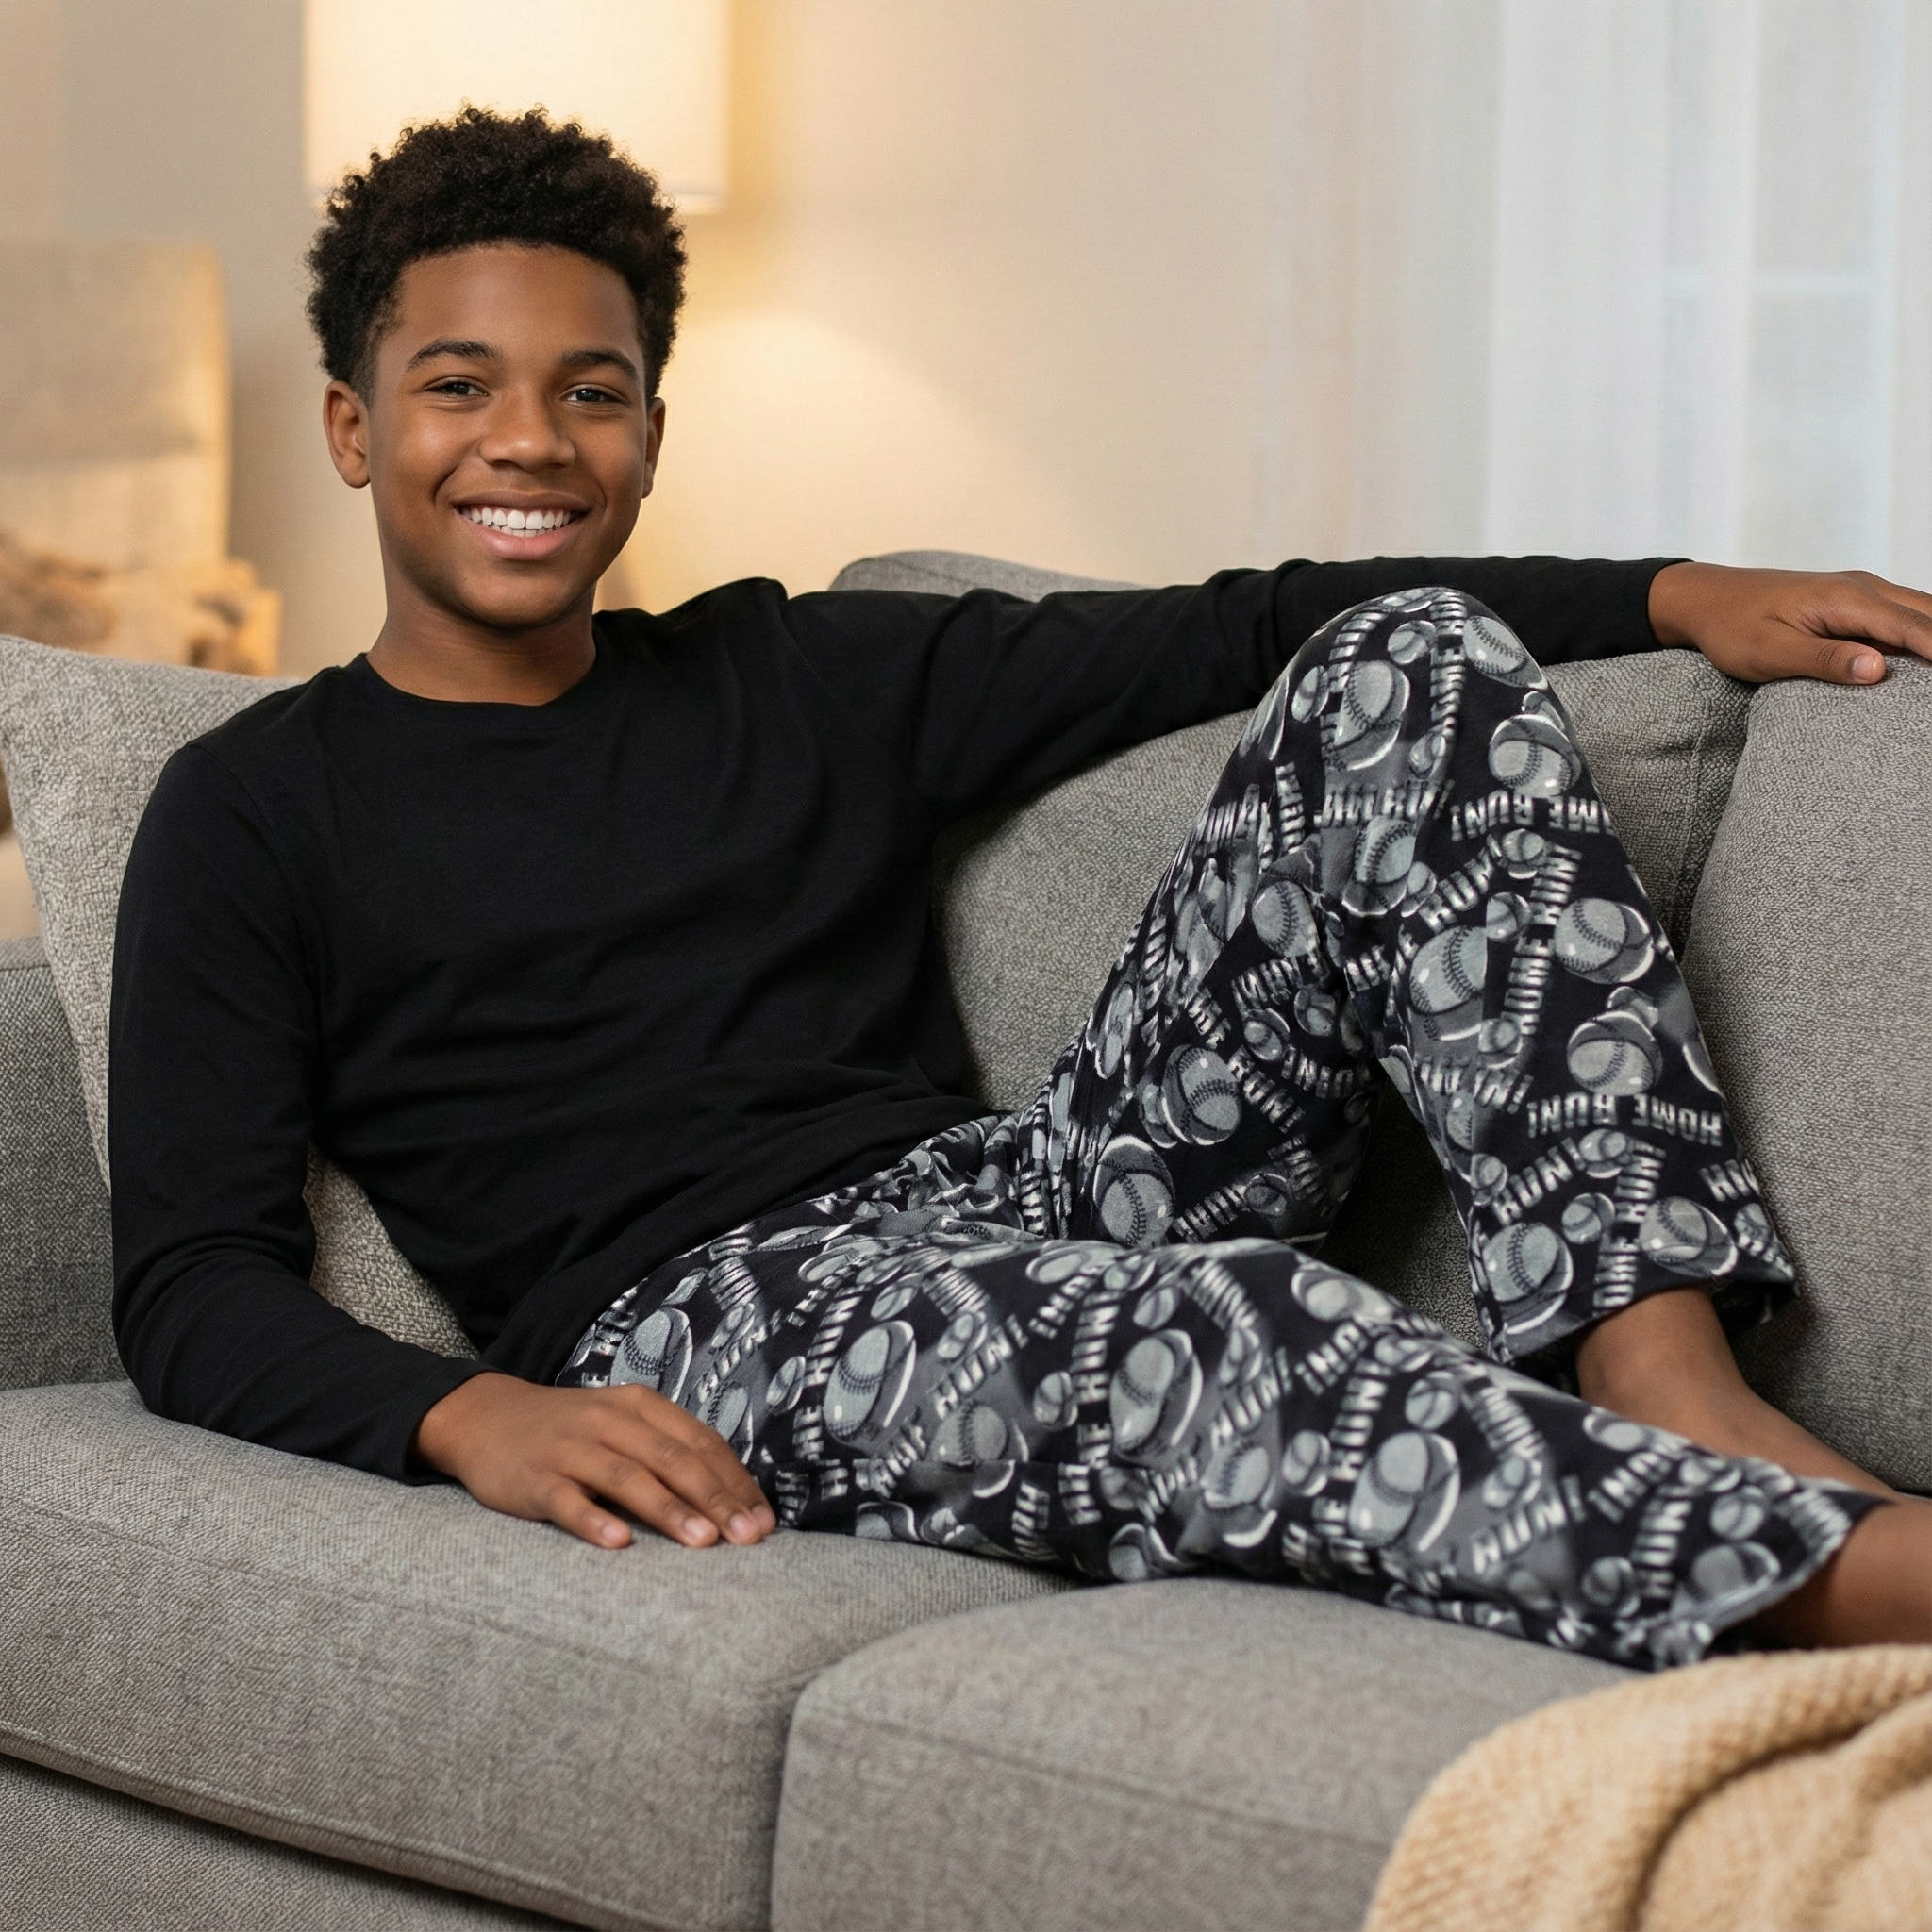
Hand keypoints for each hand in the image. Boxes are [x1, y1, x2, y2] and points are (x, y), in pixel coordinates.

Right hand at [413, 1371, 777, 1549]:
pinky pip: (566, 1502)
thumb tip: (730, 1498)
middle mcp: (609, 1422)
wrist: (484, 1418)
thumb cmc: (571, 1431)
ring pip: (627, 1478)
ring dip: (669, 1510)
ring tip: (703, 1541)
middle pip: (672, 1460)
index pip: (700, 1442)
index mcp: (640, 1406)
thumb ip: (667, 1451)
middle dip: (716, 1499)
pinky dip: (593, 1521)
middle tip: (748, 1537)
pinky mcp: (534, 1479)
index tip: (764, 1520)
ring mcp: (570, 1450)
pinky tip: (618, 1543)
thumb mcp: (621, 1424)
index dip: (736, 1481)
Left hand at [1648, 561, 1931, 684]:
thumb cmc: (1730, 627)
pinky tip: (1922, 663)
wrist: (1704, 598)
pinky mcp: (1852, 603)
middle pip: (1929, 615)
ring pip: (1920, 612)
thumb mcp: (1770, 651)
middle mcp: (1863, 588)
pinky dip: (1920, 634)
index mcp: (1847, 599)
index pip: (1916, 628)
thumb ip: (1824, 659)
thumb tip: (1878, 670)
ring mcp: (1860, 592)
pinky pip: (1901, 616)